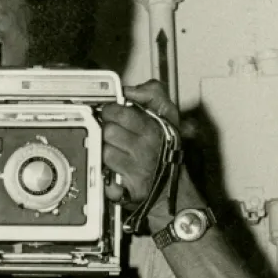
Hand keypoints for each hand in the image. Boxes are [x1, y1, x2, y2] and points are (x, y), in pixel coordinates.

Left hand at [100, 79, 180, 213]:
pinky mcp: (129, 188)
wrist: (174, 185)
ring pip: (104, 153)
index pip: (120, 112)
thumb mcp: (168, 113)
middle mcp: (144, 148)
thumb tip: (130, 90)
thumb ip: (152, 93)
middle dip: (105, 130)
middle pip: (108, 132)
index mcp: (152, 128)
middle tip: (110, 131)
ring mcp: (136, 169)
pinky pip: (106, 179)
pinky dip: (106, 177)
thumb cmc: (167, 147)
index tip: (110, 113)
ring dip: (105, 151)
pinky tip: (112, 172)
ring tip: (114, 150)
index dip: (110, 111)